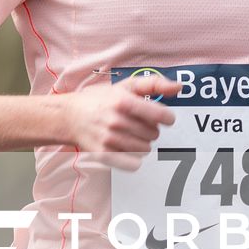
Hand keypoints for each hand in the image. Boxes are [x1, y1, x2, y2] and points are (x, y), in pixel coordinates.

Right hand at [66, 73, 180, 170]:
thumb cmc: (100, 99)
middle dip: (149, 129)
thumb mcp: (125, 85)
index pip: (161, 116)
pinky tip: (125, 147)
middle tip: (136, 123)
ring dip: (141, 142)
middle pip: (154, 134)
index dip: (166, 117)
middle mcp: (116, 121)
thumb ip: (154, 84)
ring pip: (146, 149)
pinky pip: (134, 164)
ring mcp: (110, 140)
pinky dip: (133, 158)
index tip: (162, 117)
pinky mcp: (104, 155)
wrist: (69, 117)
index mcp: (123, 101)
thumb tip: (178, 88)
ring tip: (128, 134)